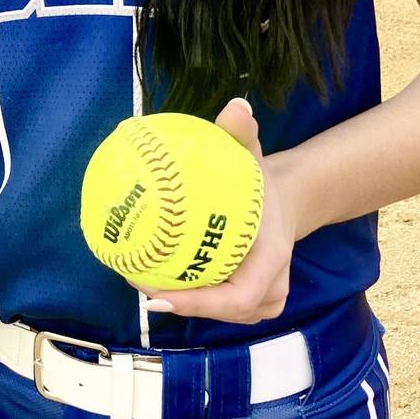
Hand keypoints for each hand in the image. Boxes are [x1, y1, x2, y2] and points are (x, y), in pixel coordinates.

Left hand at [131, 98, 301, 325]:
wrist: (285, 200)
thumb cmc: (262, 180)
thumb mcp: (252, 154)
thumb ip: (242, 134)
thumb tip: (237, 106)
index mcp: (273, 260)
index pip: (237, 299)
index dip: (197, 304)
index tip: (158, 296)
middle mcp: (270, 288)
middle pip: (222, 311)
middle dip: (178, 303)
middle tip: (134, 276)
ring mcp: (260, 299)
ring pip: (216, 312)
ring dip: (178, 301)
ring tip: (136, 275)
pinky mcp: (245, 300)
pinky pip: (213, 303)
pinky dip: (184, 294)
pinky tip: (149, 273)